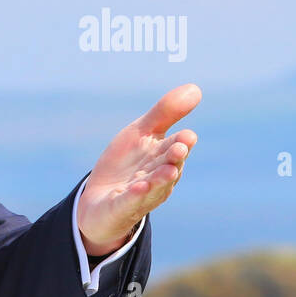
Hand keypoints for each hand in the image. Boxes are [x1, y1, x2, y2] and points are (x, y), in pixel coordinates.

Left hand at [77, 83, 200, 256]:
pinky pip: (130, 202)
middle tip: (180, 148)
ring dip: (160, 178)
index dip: (182, 142)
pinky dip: (135, 195)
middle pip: (168, 167)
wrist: (100, 201)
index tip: (186, 136)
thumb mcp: (140, 133)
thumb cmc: (126, 164)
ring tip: (167, 170)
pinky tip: (138, 187)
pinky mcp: (121, 208)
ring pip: (154, 186)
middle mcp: (157, 178)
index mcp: (163, 158)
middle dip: (174, 159)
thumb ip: (165, 113)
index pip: (176, 147)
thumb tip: (196, 88)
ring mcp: (140, 195)